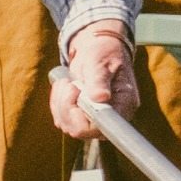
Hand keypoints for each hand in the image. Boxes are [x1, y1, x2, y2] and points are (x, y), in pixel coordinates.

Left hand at [51, 20, 139, 138]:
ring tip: (67, 82)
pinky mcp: (82, 118)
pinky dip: (57, 103)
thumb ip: (99, 80)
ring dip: (60, 102)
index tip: (77, 91)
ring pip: (68, 125)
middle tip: (70, 83)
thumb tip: (101, 98)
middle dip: (67, 105)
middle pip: (81, 130)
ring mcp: (96, 120)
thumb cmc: (103, 53)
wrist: (98, 51)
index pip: (103, 126)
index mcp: (123, 104)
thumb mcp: (100, 62)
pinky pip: (62, 120)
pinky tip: (64, 87)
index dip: (83, 116)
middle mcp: (112, 118)